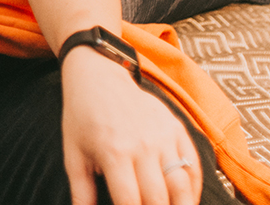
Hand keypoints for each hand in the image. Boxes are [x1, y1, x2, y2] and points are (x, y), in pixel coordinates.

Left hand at [62, 51, 202, 204]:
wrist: (99, 77)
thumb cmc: (82, 118)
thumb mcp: (73, 153)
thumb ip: (81, 190)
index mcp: (114, 153)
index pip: (130, 201)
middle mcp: (143, 145)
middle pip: (159, 198)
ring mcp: (164, 137)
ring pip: (183, 186)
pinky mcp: (177, 129)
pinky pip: (195, 167)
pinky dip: (194, 189)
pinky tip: (186, 201)